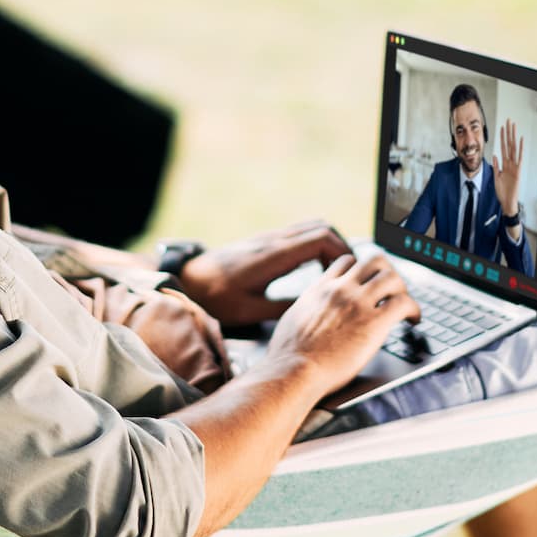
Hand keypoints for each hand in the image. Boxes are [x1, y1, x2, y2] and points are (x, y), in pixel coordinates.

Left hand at [171, 219, 355, 326]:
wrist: (188, 281)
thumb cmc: (215, 298)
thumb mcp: (250, 310)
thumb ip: (283, 308)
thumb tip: (314, 308)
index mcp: (274, 255)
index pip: (320, 238)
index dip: (341, 252)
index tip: (347, 273)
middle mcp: (274, 241)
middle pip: (322, 227)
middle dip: (342, 246)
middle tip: (348, 272)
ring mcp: (270, 238)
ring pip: (312, 227)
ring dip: (329, 244)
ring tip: (335, 271)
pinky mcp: (266, 242)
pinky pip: (300, 234)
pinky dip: (316, 245)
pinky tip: (315, 267)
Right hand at [262, 253, 418, 394]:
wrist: (294, 370)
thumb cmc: (288, 356)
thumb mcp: (292, 321)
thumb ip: (306, 311)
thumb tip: (307, 317)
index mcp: (320, 289)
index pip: (346, 261)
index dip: (362, 269)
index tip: (369, 282)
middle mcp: (341, 290)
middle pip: (374, 261)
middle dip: (387, 272)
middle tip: (393, 289)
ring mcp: (358, 303)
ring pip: (393, 277)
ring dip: (403, 289)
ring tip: (406, 305)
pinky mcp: (374, 322)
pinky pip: (404, 303)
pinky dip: (414, 309)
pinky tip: (415, 319)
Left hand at [492, 118, 523, 218]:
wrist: (507, 202)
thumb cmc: (502, 192)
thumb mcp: (496, 177)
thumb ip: (496, 166)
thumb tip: (494, 155)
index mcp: (504, 164)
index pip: (503, 147)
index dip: (502, 137)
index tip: (502, 128)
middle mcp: (510, 163)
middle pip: (509, 144)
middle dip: (508, 133)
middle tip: (508, 121)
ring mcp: (514, 166)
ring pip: (513, 148)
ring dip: (513, 136)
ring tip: (513, 126)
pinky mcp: (517, 171)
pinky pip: (518, 158)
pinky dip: (519, 149)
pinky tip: (520, 140)